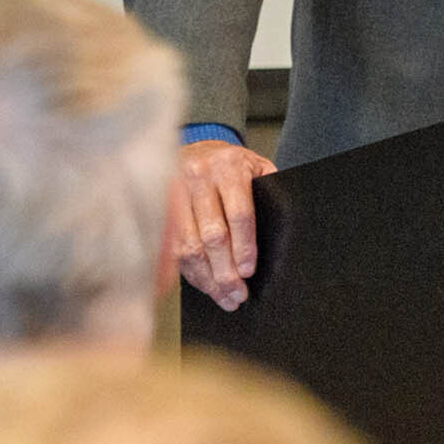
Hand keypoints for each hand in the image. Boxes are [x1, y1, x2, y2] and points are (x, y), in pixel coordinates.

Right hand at [172, 139, 274, 311]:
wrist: (196, 147)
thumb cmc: (232, 165)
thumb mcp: (256, 168)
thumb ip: (269, 193)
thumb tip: (283, 232)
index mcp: (229, 167)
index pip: (239, 213)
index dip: (244, 246)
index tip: (248, 271)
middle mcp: (198, 177)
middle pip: (212, 234)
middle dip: (225, 271)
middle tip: (237, 294)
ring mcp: (175, 192)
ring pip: (188, 244)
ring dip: (206, 277)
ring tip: (223, 296)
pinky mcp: (160, 206)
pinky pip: (172, 246)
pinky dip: (189, 270)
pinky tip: (203, 283)